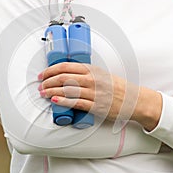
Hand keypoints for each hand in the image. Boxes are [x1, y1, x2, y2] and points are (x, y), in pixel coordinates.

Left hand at [38, 62, 161, 129]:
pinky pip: (76, 102)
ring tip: (43, 93)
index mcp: (91, 69)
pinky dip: (63, 101)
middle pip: (62, 77)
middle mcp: (91, 79)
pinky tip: (54, 100)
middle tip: (40, 85)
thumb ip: (84, 72)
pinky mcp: (95, 106)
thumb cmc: (115, 86)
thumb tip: (64, 74)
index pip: (64, 66)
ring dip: (51, 91)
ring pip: (66, 90)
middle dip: (47, 81)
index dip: (49, 70)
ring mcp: (93, 93)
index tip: (42, 75)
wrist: (131, 99)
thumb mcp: (100, 73)